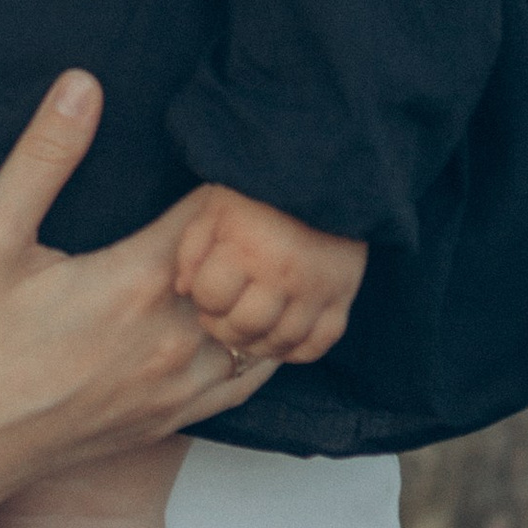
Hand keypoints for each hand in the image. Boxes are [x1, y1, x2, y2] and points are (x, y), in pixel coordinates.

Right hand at [0, 75, 272, 527]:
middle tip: (242, 197)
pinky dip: (261, 341)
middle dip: (252, 228)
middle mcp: (175, 335)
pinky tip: (239, 315)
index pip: (222, 211)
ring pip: (265, 325)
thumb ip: (43, 156)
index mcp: (138, 279)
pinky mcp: (177, 418)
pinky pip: (252, 377)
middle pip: (256, 267)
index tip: (218, 154)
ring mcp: (182, 384)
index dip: (228, 179)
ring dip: (261, 285)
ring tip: (243, 252)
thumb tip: (83, 84)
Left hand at [172, 185, 365, 366]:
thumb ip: (193, 248)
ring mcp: (315, 290)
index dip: (203, 300)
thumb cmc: (261, 190)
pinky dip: (298, 351)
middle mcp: (281, 275)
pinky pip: (319, 344)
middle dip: (225, 329)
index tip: (208, 293)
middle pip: (245, 326)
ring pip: (281, 342)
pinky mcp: (342, 297)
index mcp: (245, 249)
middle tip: (225, 318)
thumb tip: (184, 290)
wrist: (325, 176)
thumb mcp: (216, 207)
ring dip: (258, 344)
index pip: (212, 298)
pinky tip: (282, 340)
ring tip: (250, 330)